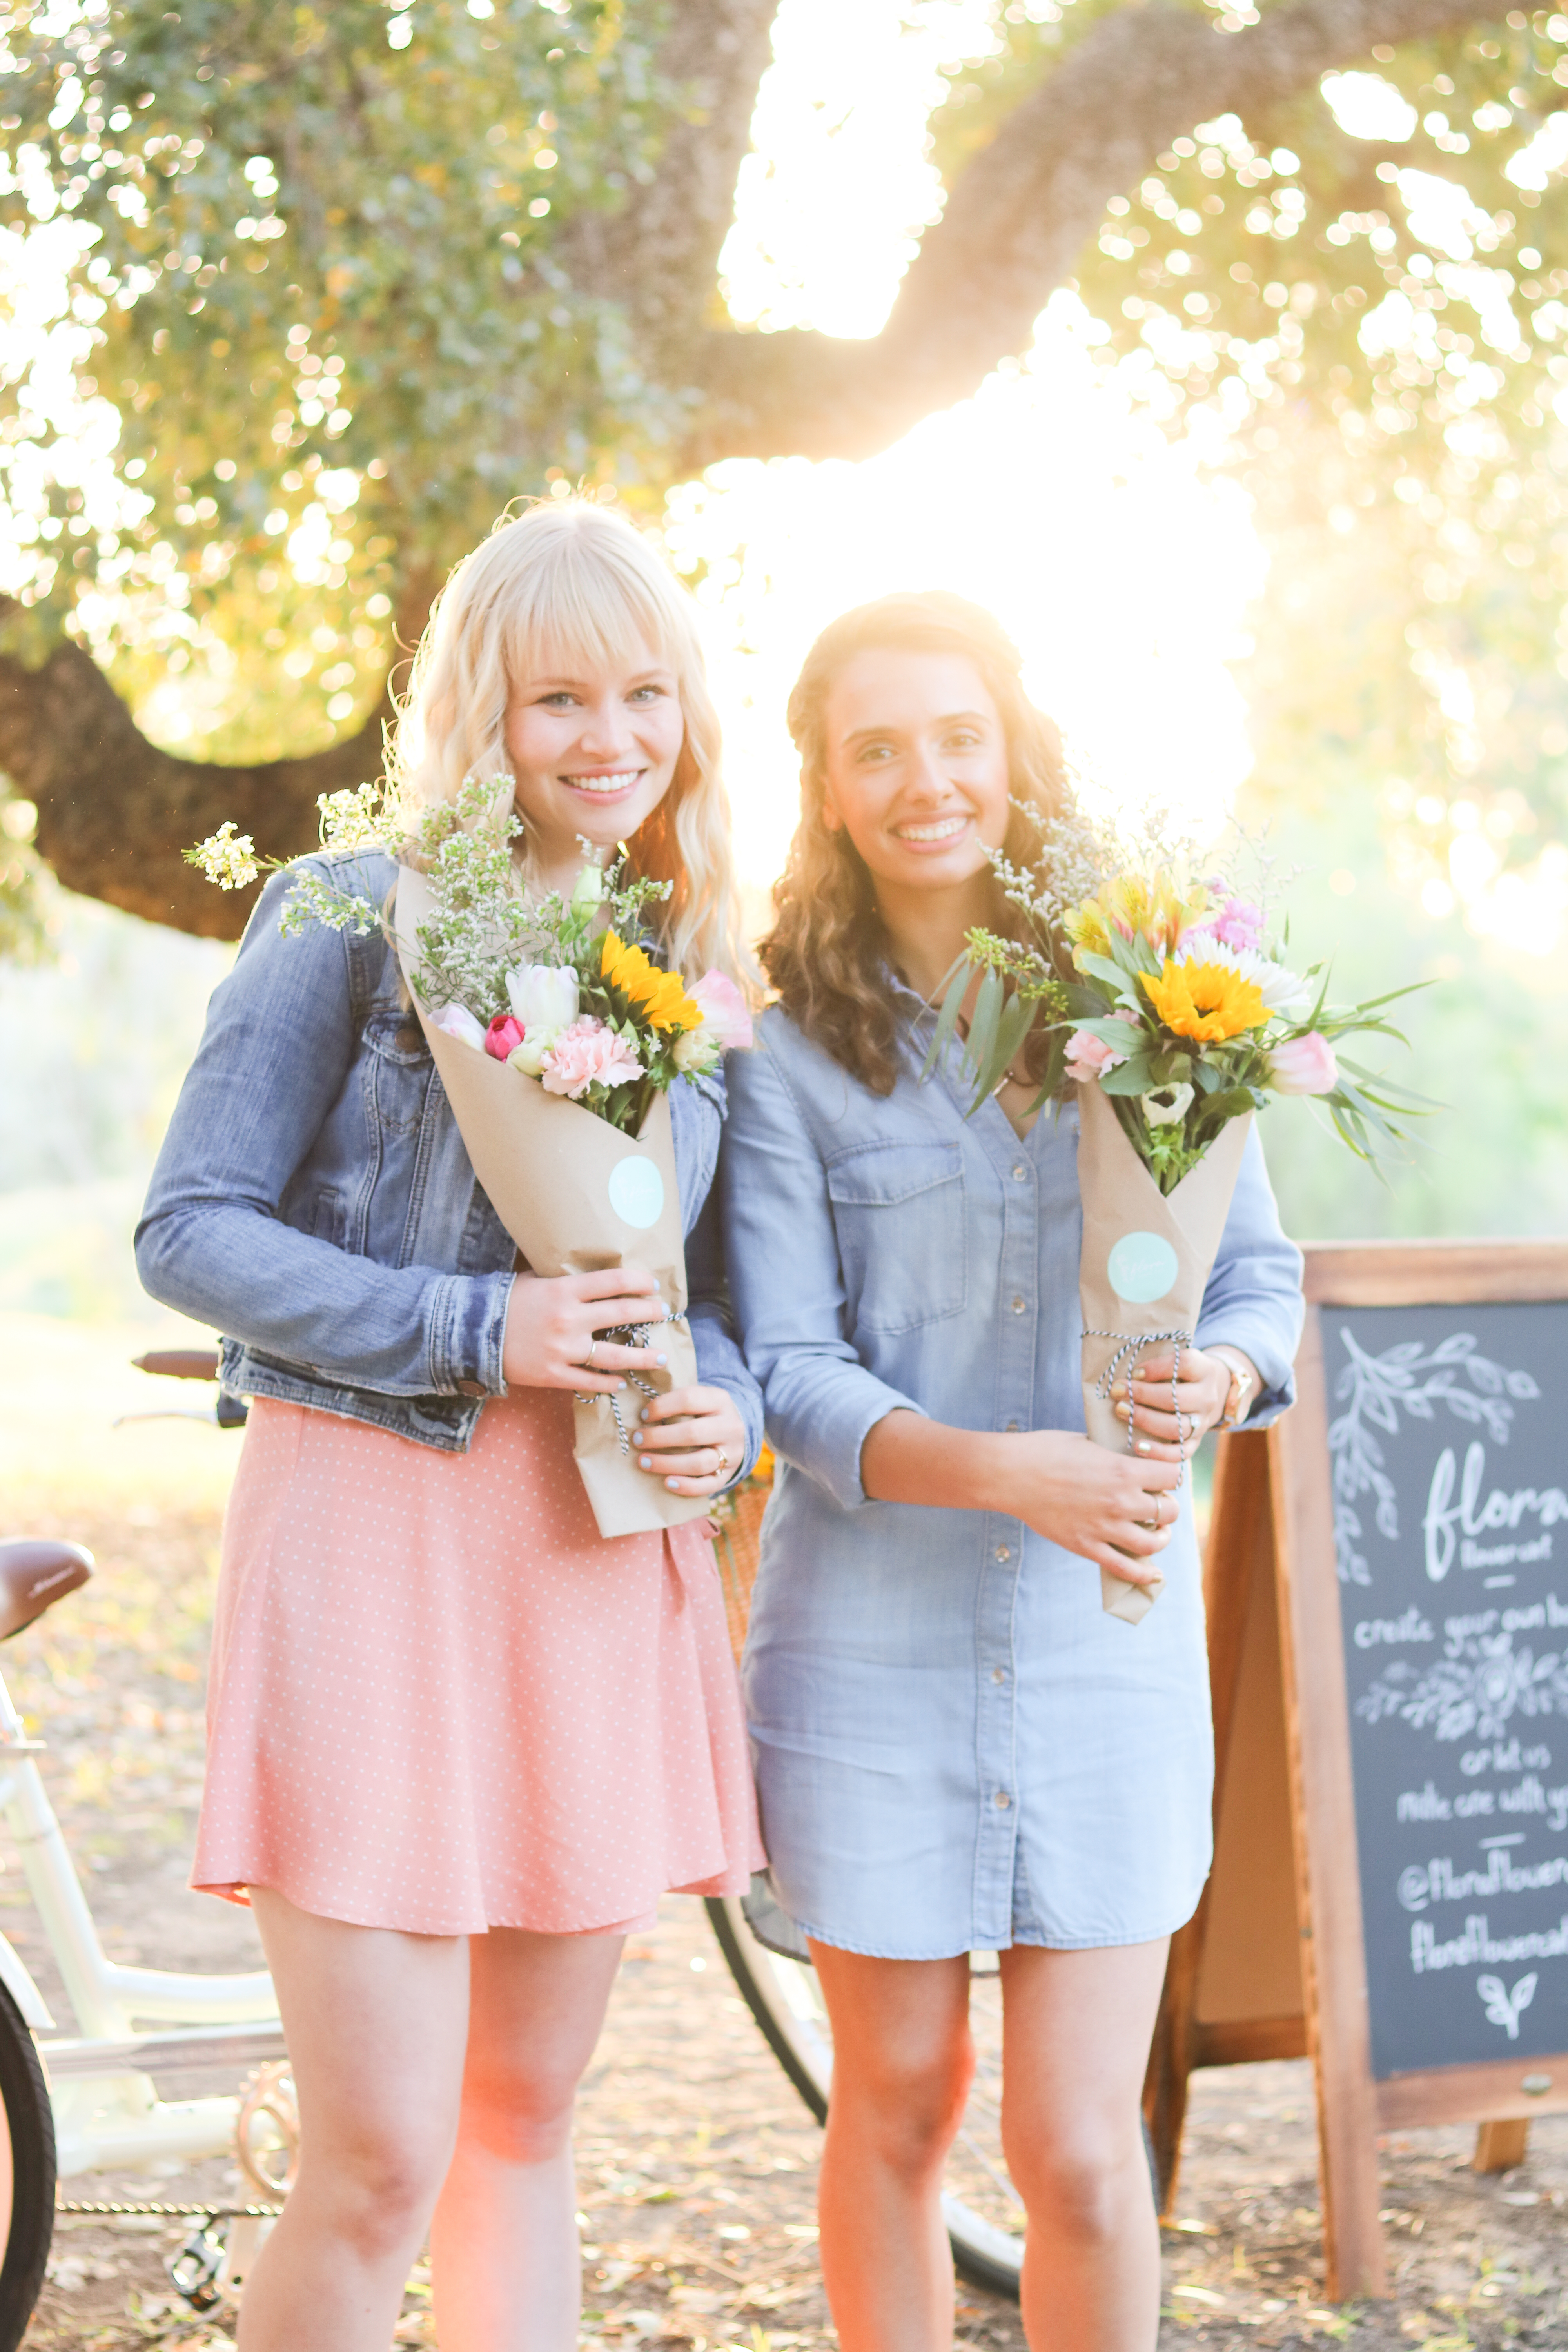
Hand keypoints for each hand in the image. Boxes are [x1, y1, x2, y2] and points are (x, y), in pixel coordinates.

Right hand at [502, 1267, 670, 1393]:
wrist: (471, 1333)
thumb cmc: (507, 1302)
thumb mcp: (536, 1280)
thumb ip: (566, 1281)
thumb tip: (596, 1277)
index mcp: (564, 1290)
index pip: (613, 1282)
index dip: (639, 1282)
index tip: (652, 1284)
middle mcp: (568, 1319)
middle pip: (621, 1315)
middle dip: (648, 1313)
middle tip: (663, 1312)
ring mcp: (562, 1350)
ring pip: (613, 1355)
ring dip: (641, 1356)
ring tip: (660, 1357)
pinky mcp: (552, 1375)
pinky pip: (589, 1381)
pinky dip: (607, 1382)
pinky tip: (620, 1381)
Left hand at [633, 1384, 747, 1498]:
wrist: (735, 1434)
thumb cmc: (705, 1415)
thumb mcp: (699, 1401)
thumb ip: (677, 1404)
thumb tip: (641, 1415)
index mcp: (720, 1400)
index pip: (688, 1399)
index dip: (661, 1407)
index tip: (643, 1416)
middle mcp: (730, 1426)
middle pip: (692, 1433)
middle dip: (659, 1437)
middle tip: (637, 1440)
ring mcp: (732, 1453)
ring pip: (699, 1463)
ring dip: (666, 1463)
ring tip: (643, 1462)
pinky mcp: (728, 1475)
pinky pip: (708, 1485)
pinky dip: (686, 1486)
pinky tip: (667, 1483)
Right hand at [993, 1431, 1183, 1588]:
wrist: (1010, 1473)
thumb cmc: (1046, 1450)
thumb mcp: (1088, 1442)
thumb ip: (1114, 1455)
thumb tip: (1132, 1460)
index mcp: (1123, 1470)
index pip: (1172, 1476)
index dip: (1172, 1475)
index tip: (1165, 1476)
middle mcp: (1120, 1501)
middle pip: (1168, 1511)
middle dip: (1168, 1507)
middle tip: (1159, 1504)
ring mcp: (1104, 1527)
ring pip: (1152, 1543)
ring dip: (1161, 1538)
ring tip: (1157, 1533)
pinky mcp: (1086, 1546)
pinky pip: (1125, 1568)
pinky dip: (1145, 1574)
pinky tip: (1153, 1573)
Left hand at [1114, 1342, 1257, 1461]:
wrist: (1208, 1393)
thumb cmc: (1179, 1374)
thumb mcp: (1175, 1361)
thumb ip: (1156, 1363)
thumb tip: (1125, 1374)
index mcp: (1204, 1370)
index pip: (1185, 1364)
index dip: (1157, 1367)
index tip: (1134, 1372)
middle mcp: (1207, 1397)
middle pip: (1176, 1398)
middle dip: (1143, 1394)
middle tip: (1118, 1390)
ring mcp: (1203, 1422)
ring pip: (1176, 1426)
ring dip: (1145, 1419)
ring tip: (1120, 1410)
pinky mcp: (1196, 1442)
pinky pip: (1180, 1453)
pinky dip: (1159, 1452)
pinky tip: (1138, 1446)